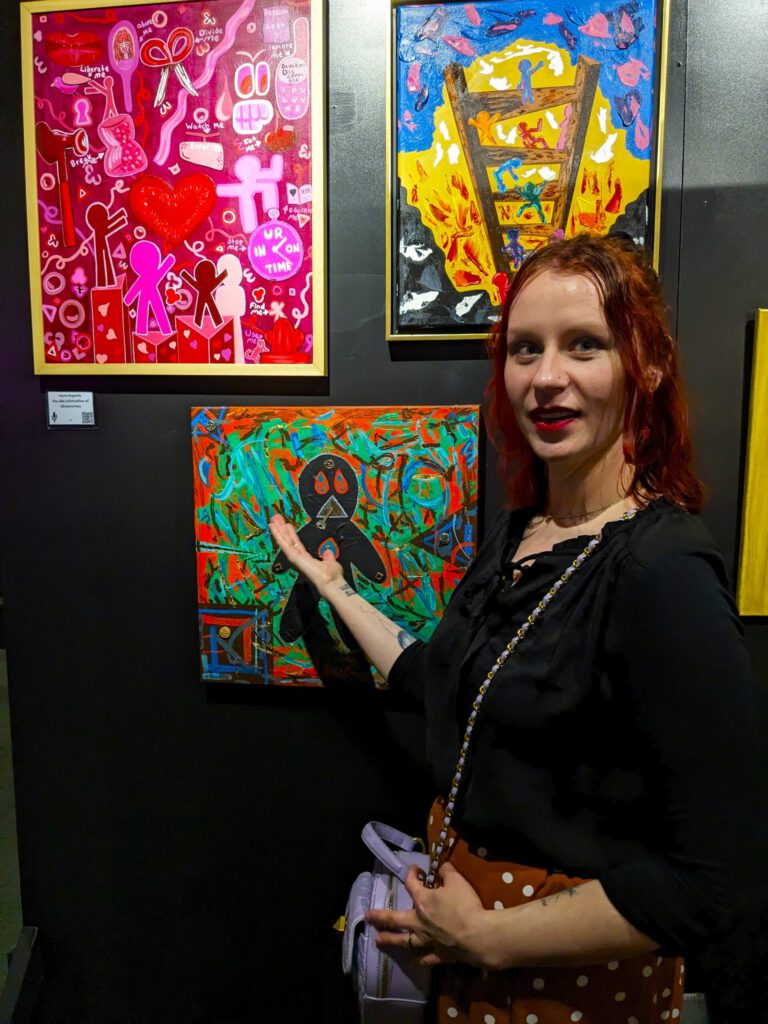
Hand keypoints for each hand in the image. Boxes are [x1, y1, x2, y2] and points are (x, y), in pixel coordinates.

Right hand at [268, 513, 344, 595]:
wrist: (331, 584)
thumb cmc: (332, 577)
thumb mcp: (331, 563)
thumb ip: (328, 557)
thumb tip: (328, 552)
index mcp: (307, 560)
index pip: (297, 545)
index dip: (291, 535)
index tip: (287, 526)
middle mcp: (299, 559)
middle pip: (288, 542)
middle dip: (282, 530)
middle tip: (276, 520)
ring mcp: (295, 559)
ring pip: (285, 542)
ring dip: (278, 531)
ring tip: (273, 520)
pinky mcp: (294, 558)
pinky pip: (285, 544)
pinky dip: (278, 535)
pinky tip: (274, 527)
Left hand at [365, 862, 491, 968]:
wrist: (476, 936)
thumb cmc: (465, 906)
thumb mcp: (458, 881)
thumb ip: (447, 872)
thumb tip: (442, 867)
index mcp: (423, 900)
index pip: (411, 884)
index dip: (411, 874)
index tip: (414, 870)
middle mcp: (419, 921)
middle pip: (395, 918)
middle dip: (380, 917)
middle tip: (367, 917)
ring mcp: (426, 940)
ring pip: (403, 941)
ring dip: (390, 940)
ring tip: (378, 941)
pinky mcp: (437, 955)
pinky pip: (425, 958)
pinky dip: (419, 959)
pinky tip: (415, 960)